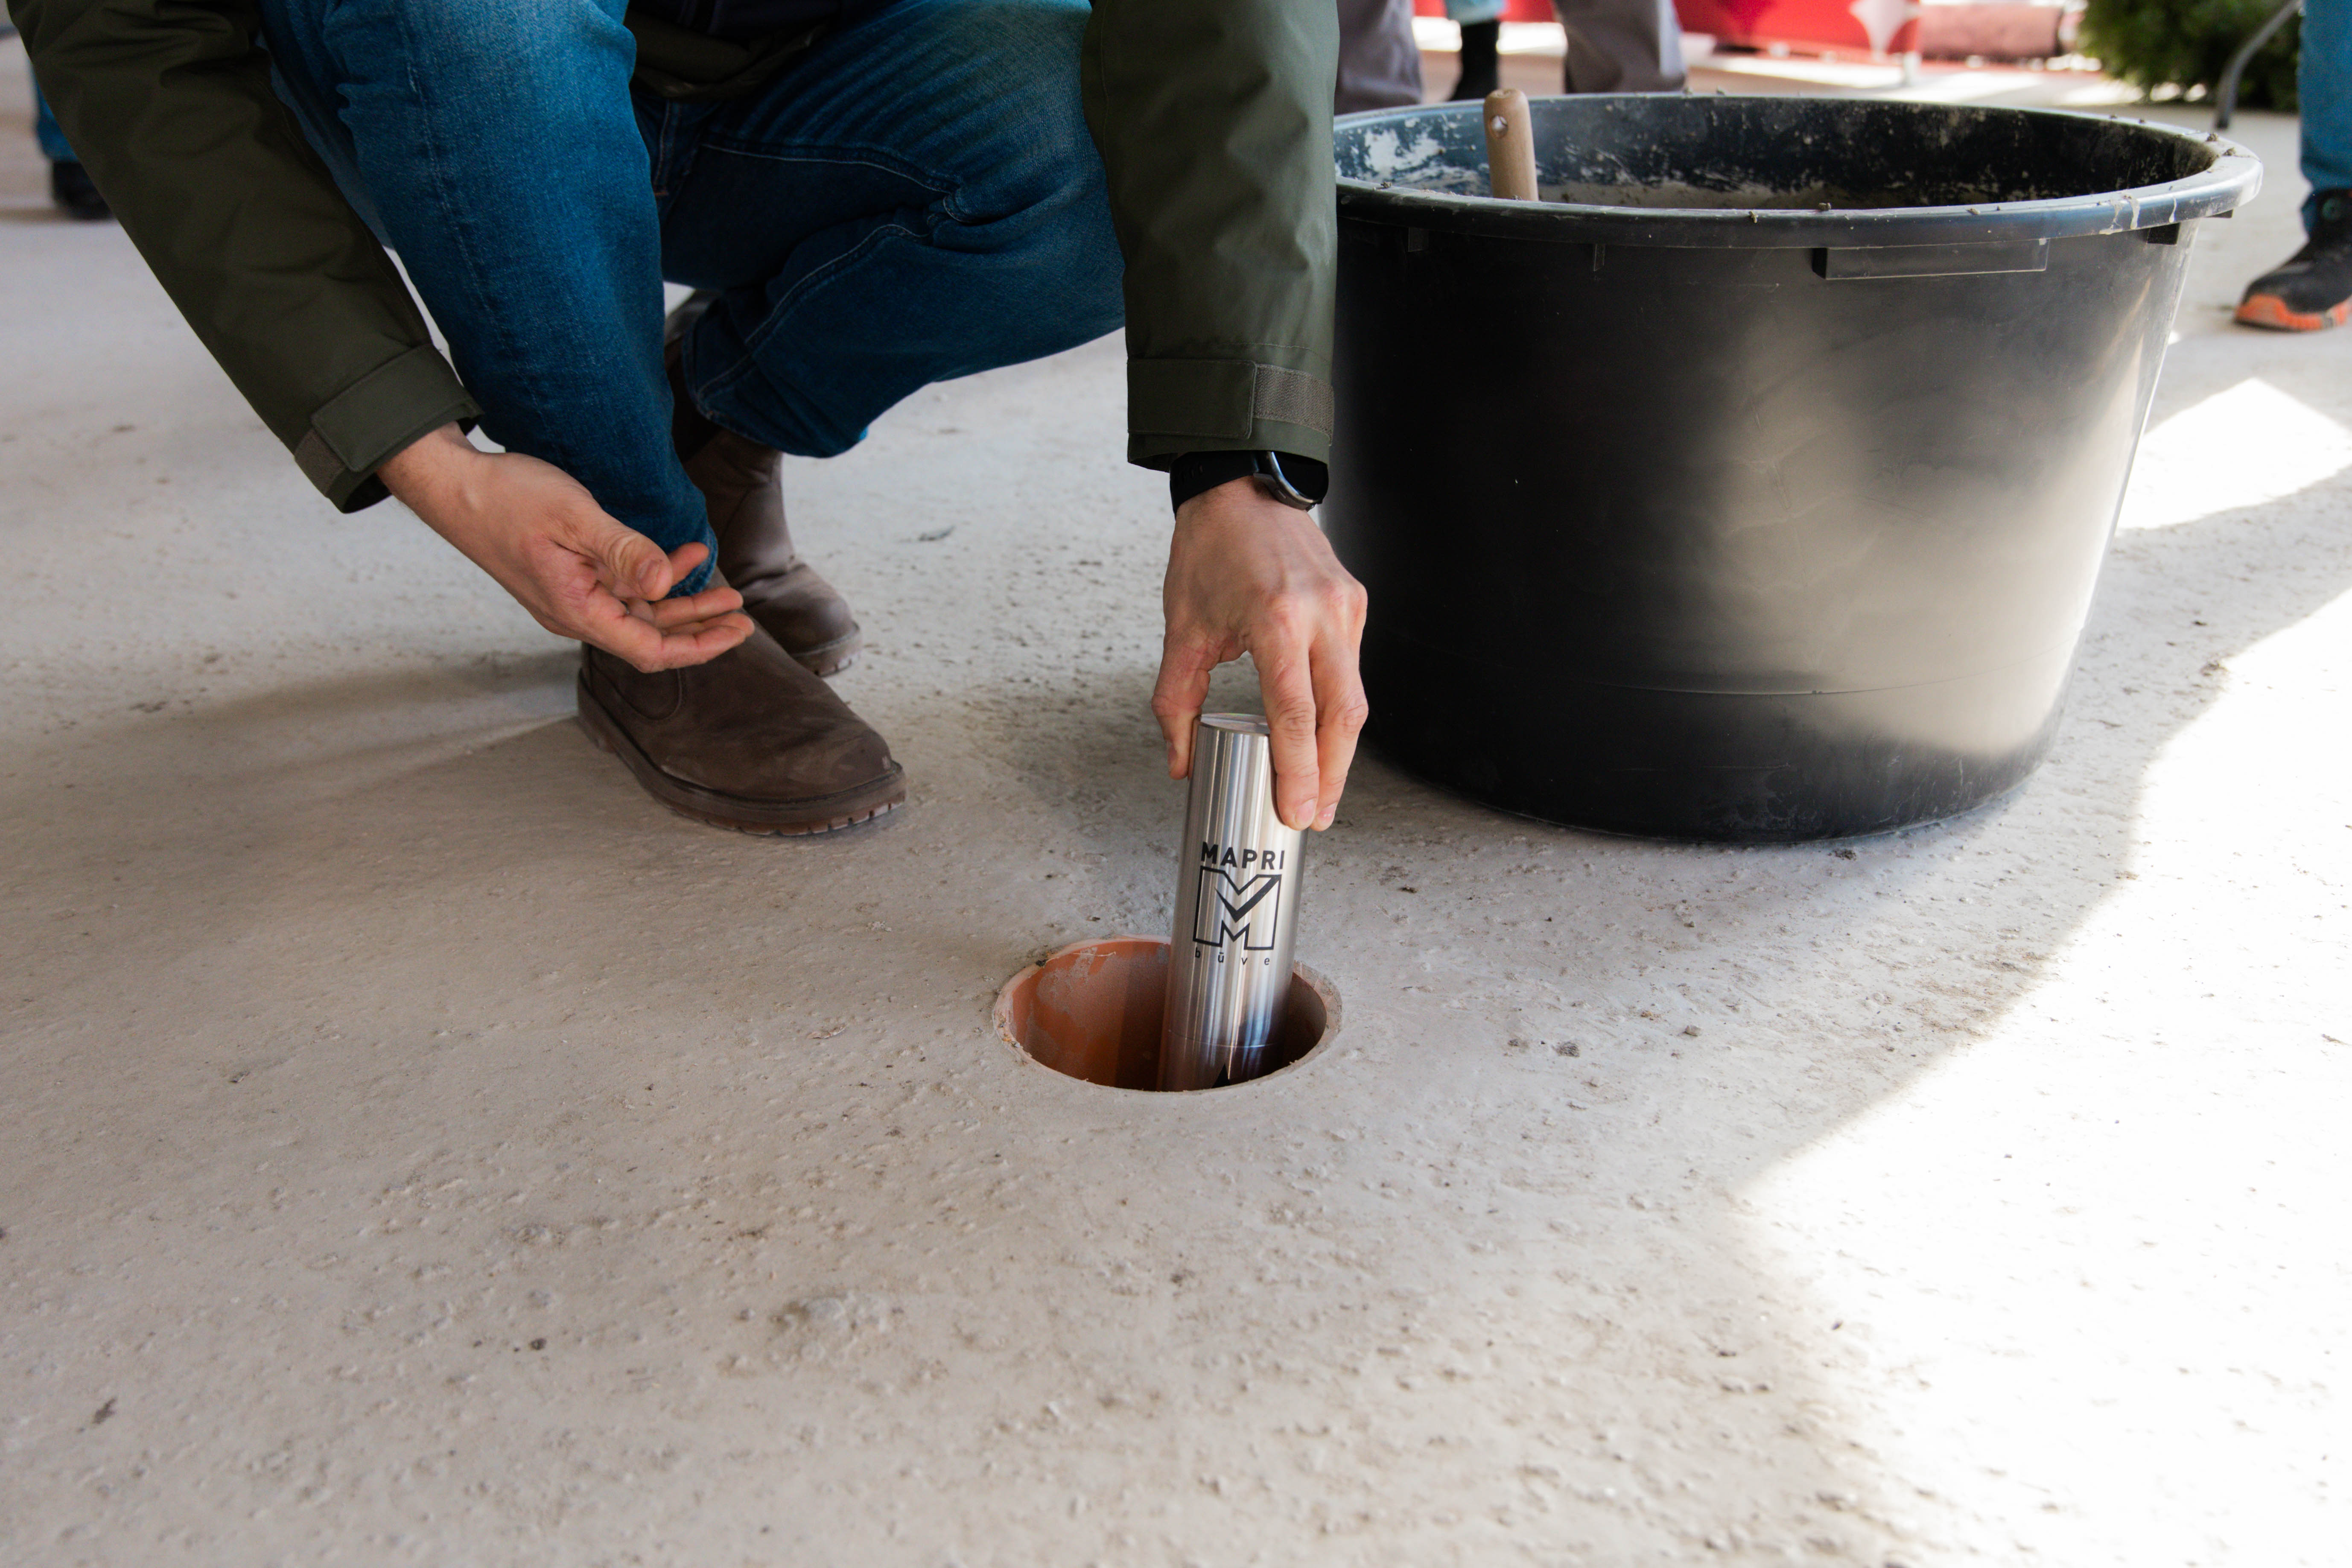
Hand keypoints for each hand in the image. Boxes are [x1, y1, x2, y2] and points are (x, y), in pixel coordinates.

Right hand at [378, 424, 752, 670]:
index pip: (650, 649)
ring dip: (682, 604)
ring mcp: (572, 599)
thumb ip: (624, 553)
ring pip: (639, 614)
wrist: (456, 486)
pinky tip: (684, 557)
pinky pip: (621, 591)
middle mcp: (576, 614)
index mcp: (577, 610)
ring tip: (726, 591)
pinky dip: (654, 577)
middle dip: (700, 628)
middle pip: (650, 637)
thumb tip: (666, 586)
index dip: (699, 646)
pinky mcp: (570, 580)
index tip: (737, 631)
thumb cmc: (509, 497)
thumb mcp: (575, 518)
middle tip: (743, 616)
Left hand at [1154, 477, 1369, 830]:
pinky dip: (1338, 709)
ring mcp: (1346, 607)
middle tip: (1316, 817)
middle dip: (1332, 775)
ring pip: (1356, 696)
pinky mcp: (1356, 602)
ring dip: (1339, 750)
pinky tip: (1322, 737)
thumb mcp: (1182, 629)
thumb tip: (1181, 762)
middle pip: (1343, 716)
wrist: (1241, 487)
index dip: (1300, 771)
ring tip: (1321, 790)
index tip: (1299, 812)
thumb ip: (1177, 701)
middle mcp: (1322, 614)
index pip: (1295, 713)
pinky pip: (1352, 668)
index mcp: (1276, 620)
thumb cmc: (1208, 553)